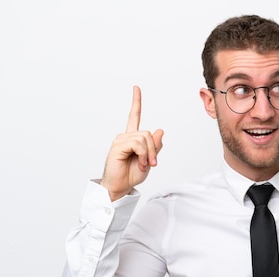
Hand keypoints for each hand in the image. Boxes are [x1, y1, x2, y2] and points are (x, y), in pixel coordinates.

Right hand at [101, 86, 163, 200]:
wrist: (120, 187)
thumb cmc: (131, 175)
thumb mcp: (149, 161)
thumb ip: (155, 147)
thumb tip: (161, 130)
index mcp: (132, 139)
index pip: (134, 116)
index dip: (136, 102)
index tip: (136, 88)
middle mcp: (125, 136)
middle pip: (148, 133)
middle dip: (154, 149)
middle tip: (152, 164)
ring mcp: (121, 140)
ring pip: (144, 138)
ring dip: (148, 154)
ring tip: (144, 165)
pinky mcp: (118, 146)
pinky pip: (138, 144)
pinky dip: (143, 155)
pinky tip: (139, 164)